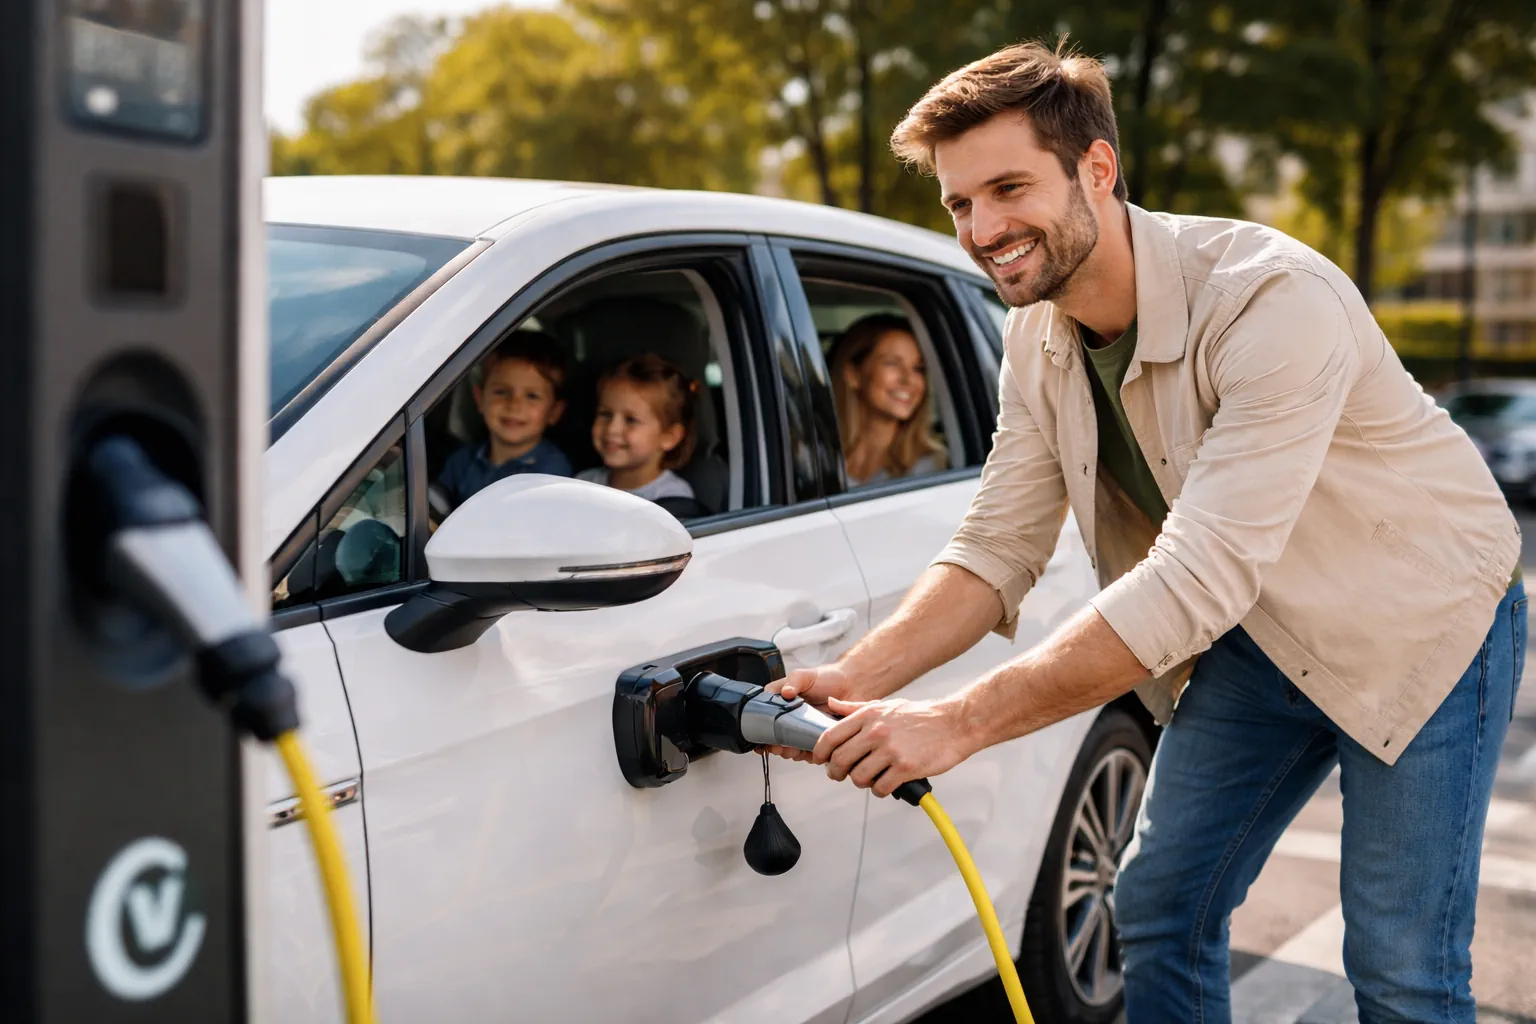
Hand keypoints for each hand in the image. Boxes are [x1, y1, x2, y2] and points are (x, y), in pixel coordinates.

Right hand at [759, 662, 863, 763]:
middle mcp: (791, 719)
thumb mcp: (806, 675)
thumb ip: (794, 681)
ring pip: (791, 748)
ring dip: (790, 752)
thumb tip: (786, 692)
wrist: (852, 685)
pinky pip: (810, 753)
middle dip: (776, 746)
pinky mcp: (818, 739)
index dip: (762, 732)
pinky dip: (807, 755)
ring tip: (792, 750)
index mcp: (783, 705)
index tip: (763, 740)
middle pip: (776, 739)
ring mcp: (804, 730)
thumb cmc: (828, 678)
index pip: (765, 721)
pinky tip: (809, 751)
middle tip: (779, 746)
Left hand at [812, 696, 973, 797]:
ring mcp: (891, 751)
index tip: (820, 760)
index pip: (830, 736)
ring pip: (858, 777)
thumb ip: (855, 709)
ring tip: (869, 777)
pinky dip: (880, 790)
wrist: (954, 723)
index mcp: (868, 716)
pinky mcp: (905, 768)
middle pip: (840, 760)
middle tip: (841, 774)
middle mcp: (876, 732)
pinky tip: (887, 783)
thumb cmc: (921, 716)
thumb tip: (831, 706)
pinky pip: (880, 788)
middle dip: (836, 772)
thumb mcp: (886, 706)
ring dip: (860, 782)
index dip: (820, 752)